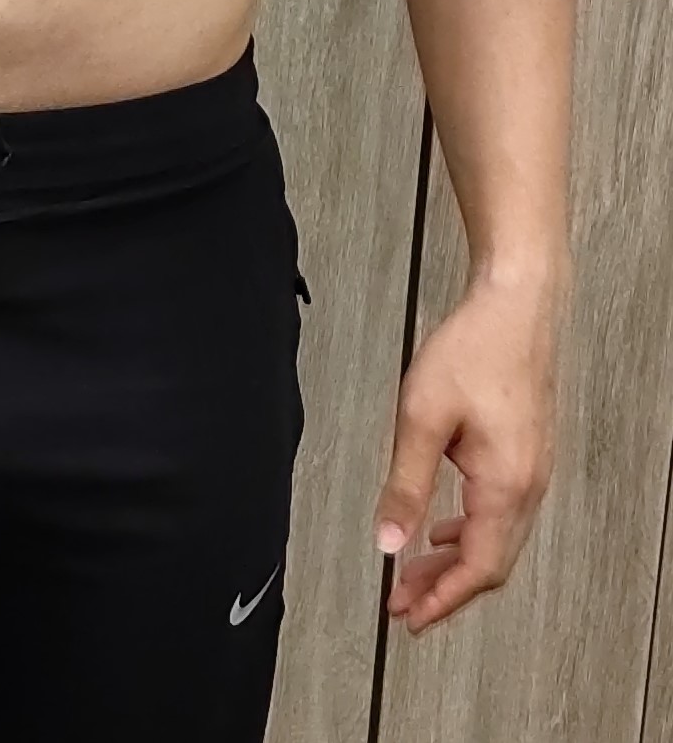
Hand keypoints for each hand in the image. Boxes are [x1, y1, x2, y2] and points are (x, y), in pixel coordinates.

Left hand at [372, 266, 565, 635]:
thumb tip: (388, 540)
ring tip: (415, 570)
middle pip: (490, 562)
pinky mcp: (527, 453)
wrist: (516, 303)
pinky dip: (468, 529)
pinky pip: (501, 512)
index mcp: (506, 485)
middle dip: (444, 588)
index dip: (442, 600)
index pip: (478, 569)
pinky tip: (443, 524)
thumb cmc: (476, 347)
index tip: (409, 617)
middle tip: (403, 603)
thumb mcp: (422, 416)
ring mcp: (532, 470)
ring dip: (455, 559)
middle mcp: (528, 485)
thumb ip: (404, 484)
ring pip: (496, 538)